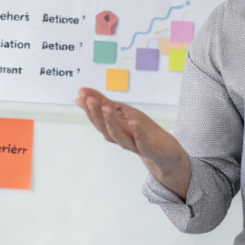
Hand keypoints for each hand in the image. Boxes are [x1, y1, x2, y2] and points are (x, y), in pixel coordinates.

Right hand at [75, 87, 190, 197]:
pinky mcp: (149, 149)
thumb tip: (80, 94)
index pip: (97, 119)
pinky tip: (132, 122)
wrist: (164, 150)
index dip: (88, 108)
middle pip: (104, 128)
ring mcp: (134, 144)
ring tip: (106, 108)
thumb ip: (103, 103)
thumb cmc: (141, 129)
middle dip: (96, 114)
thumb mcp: (122, 111)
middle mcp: (120, 138)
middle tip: (89, 100)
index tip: (81, 95)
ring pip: (119, 136)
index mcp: (112, 129)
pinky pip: (141, 142)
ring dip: (111, 122)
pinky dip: (136, 132)